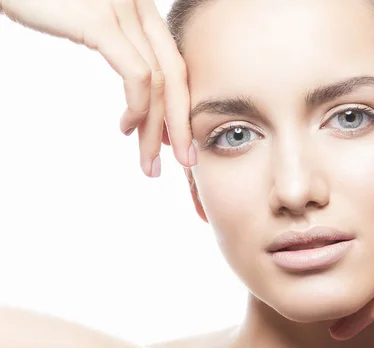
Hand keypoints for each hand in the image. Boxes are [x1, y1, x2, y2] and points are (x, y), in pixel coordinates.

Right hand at [1, 0, 195, 176]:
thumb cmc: (43, 0)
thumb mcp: (91, 22)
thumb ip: (119, 47)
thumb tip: (137, 85)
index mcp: (141, 7)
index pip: (174, 63)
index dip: (179, 105)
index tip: (176, 138)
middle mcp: (140, 5)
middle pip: (176, 75)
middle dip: (181, 124)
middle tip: (185, 160)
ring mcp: (124, 12)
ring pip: (159, 83)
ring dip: (157, 129)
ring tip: (150, 160)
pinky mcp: (102, 22)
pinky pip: (137, 76)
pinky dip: (139, 108)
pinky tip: (128, 127)